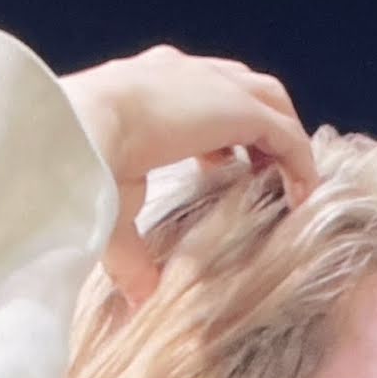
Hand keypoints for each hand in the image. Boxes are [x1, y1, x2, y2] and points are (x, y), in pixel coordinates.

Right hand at [60, 46, 317, 307]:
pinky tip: (301, 197)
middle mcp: (184, 76)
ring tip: (290, 187)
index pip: (197, 93)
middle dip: (260, 125)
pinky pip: (287, 134)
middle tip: (263, 171)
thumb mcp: (110, 211)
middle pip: (242, 88)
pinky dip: (299, 163)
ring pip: (271, 103)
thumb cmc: (79, 166)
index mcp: (148, 87)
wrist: (75, 130)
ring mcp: (214, 87)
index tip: (221, 165)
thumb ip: (133, 256)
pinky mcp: (238, 108)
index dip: (217, 129)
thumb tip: (141, 301)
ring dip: (285, 141)